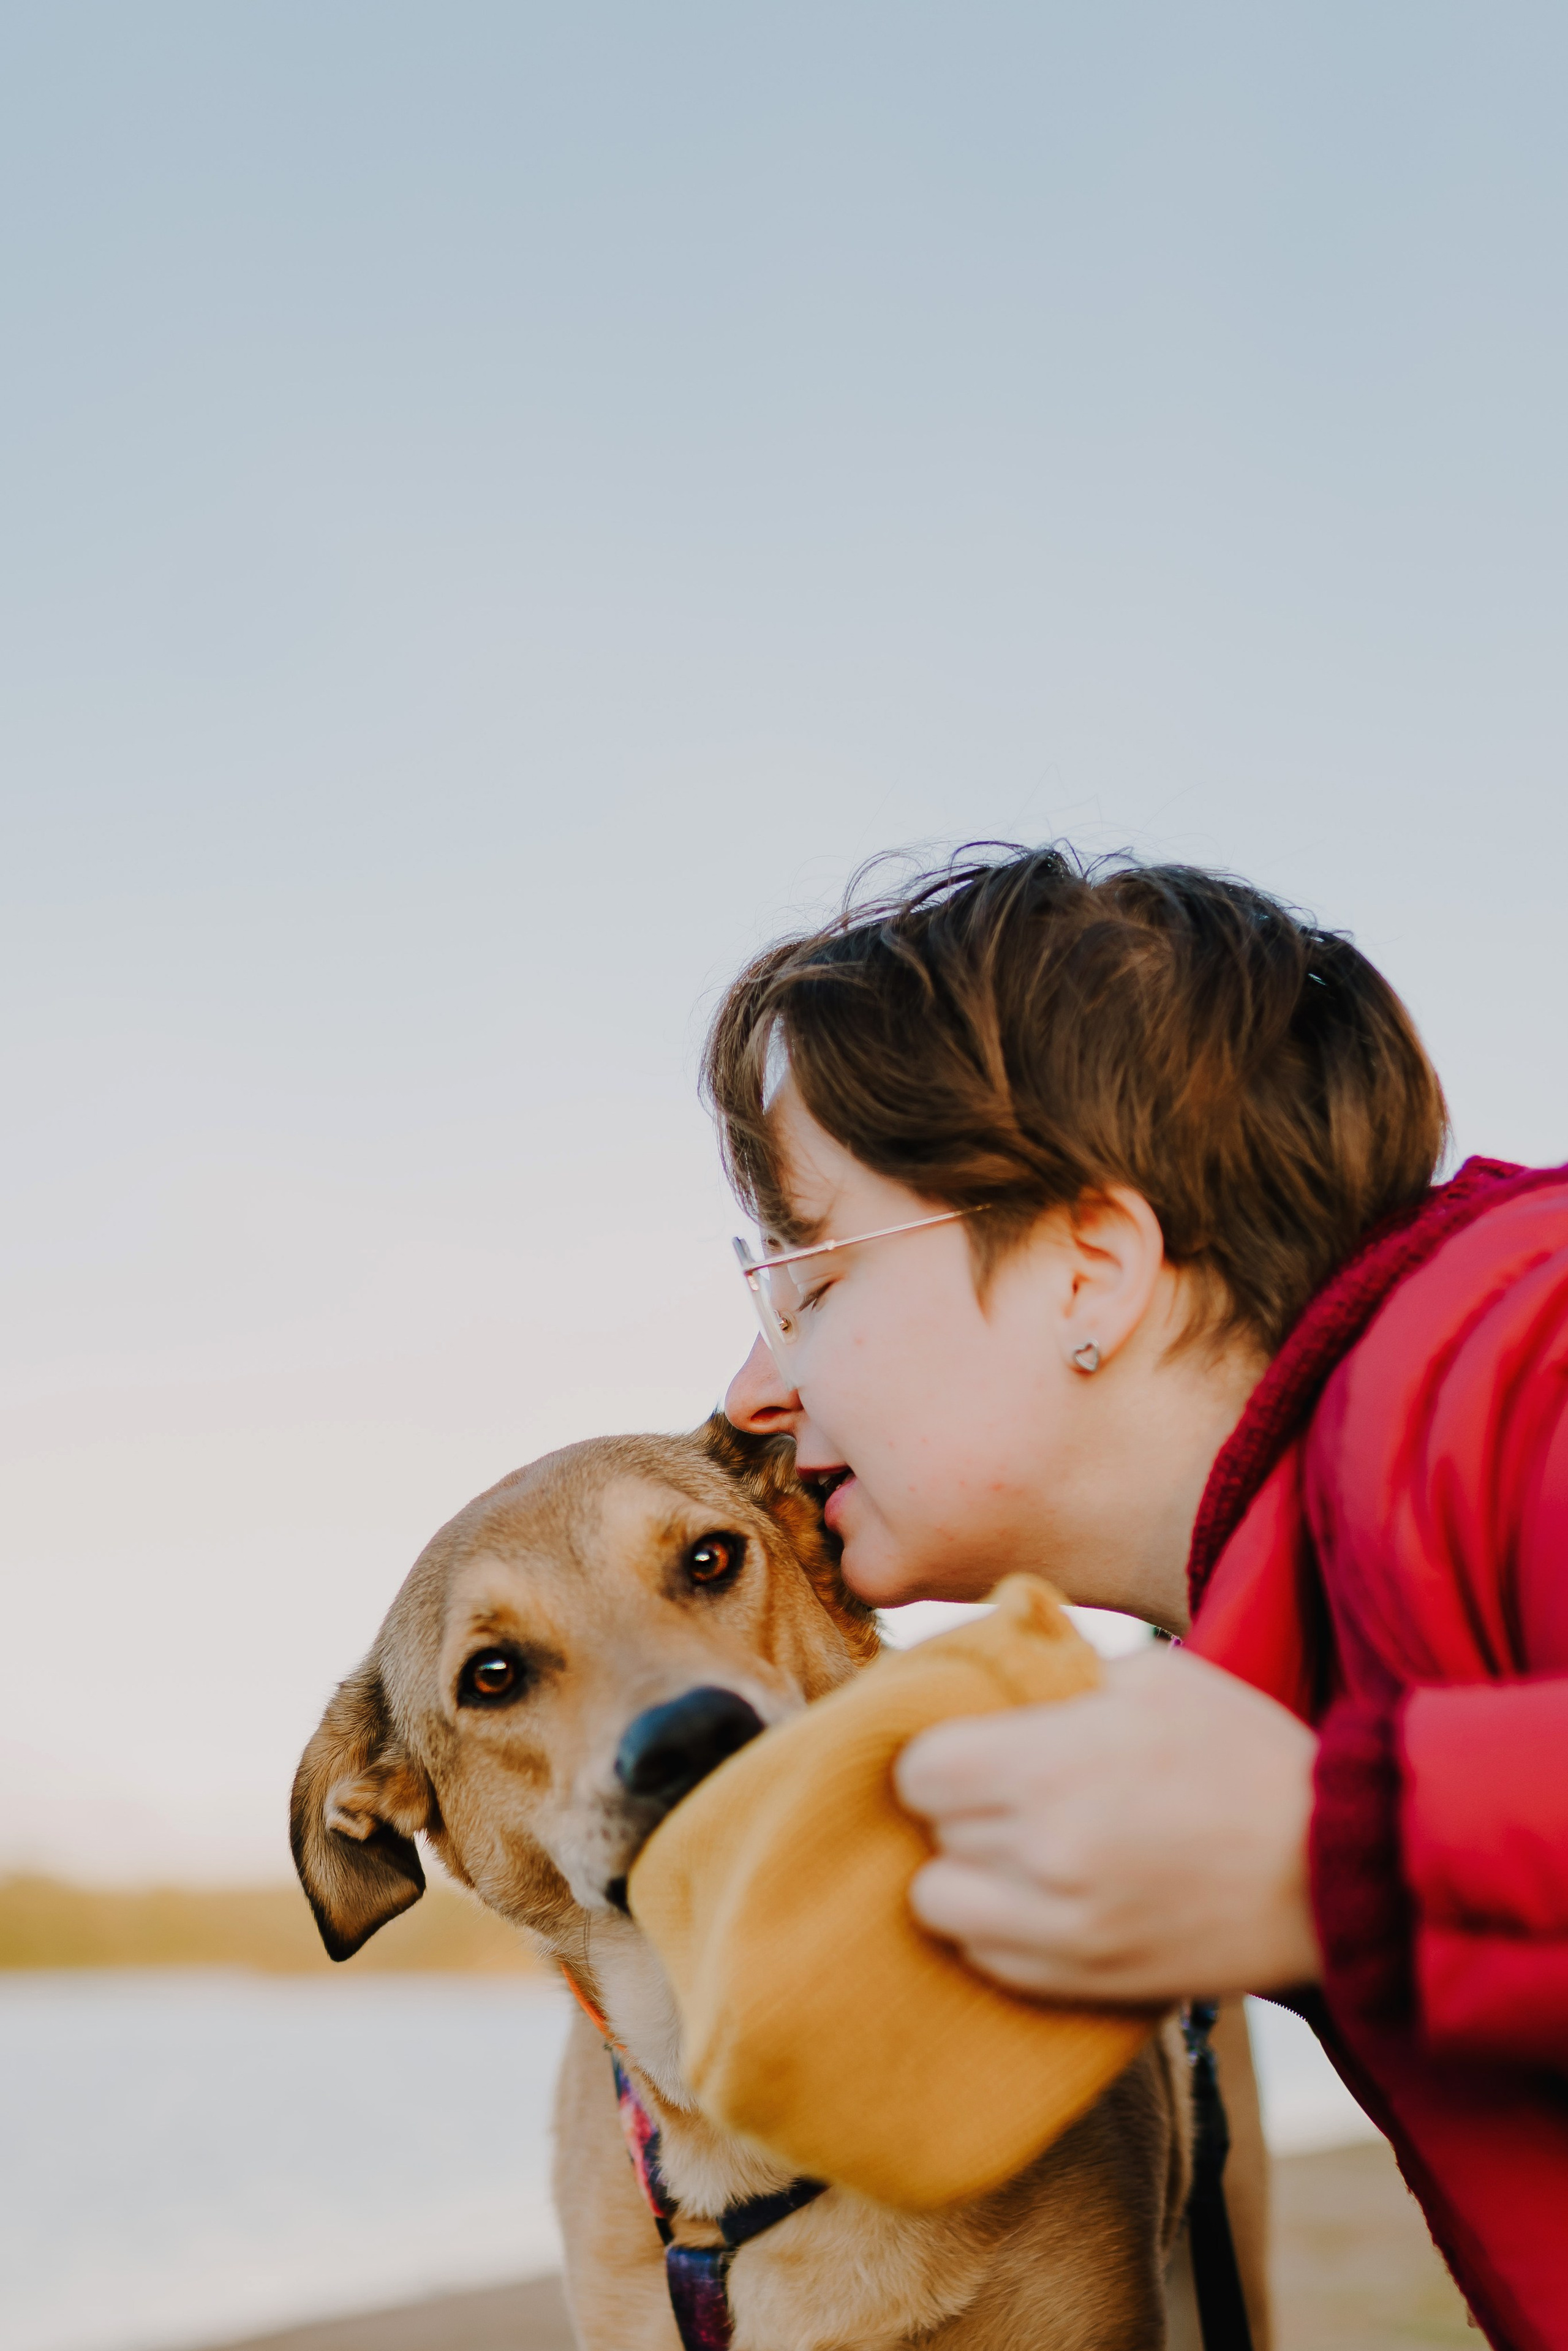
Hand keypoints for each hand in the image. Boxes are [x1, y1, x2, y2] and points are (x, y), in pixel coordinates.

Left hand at [893, 1644, 1321, 2003]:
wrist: (1335, 1866)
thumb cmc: (1246, 1755)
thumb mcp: (1152, 1678)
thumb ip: (1057, 1672)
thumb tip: (988, 1673)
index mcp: (1048, 1768)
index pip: (917, 1771)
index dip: (940, 1752)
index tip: (974, 1745)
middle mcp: (1041, 1857)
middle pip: (929, 1832)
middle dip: (958, 1805)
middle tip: (1007, 1789)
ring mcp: (1062, 1931)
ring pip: (938, 1907)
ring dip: (964, 1873)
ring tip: (1014, 1849)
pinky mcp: (1086, 1985)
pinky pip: (987, 1962)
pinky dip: (997, 1929)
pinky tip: (1045, 1896)